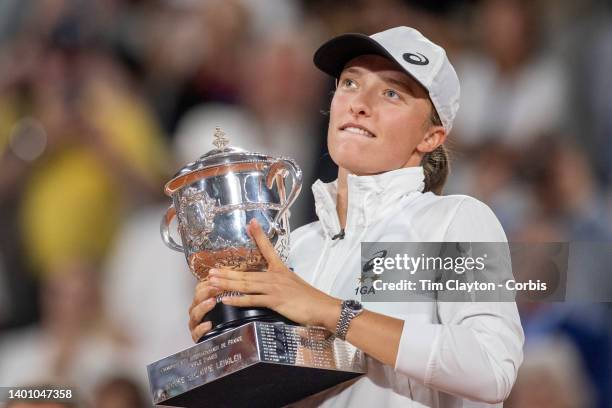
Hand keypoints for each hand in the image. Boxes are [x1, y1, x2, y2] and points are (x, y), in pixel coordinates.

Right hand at [188, 279, 221, 341]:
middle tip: (217, 288)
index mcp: (202, 303)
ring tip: (212, 302)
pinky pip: (196, 333)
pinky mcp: (197, 337)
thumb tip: (231, 281)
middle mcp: (197, 312)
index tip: (217, 279)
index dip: (207, 284)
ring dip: (203, 307)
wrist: (224, 340)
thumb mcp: (226, 304)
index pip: (199, 290)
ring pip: (195, 314)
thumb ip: (225, 293)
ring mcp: (196, 324)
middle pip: (196, 300)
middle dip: (206, 292)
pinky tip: (209, 324)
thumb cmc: (224, 320)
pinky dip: (202, 328)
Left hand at [208, 219, 340, 328]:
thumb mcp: (294, 285)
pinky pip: (252, 300)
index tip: (250, 223)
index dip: (259, 235)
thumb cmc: (310, 299)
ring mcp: (274, 288)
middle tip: (211, 270)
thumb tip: (272, 285)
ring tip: (213, 282)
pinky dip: (238, 300)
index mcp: (280, 269)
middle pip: (246, 273)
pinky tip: (227, 300)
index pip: (267, 249)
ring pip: (246, 285)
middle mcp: (275, 276)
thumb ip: (281, 283)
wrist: (322, 307)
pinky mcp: (275, 300)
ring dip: (227, 283)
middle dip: (227, 271)